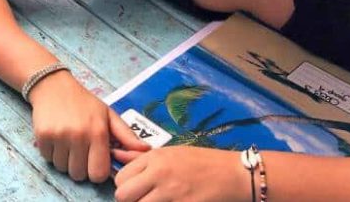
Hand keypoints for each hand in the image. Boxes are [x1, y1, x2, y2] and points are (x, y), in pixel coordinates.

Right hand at [29, 71, 148, 181]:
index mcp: (98, 132)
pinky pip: (48, 159)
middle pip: (79, 174)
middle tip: (80, 152)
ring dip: (65, 161)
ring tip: (68, 144)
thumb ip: (126, 135)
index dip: (97, 171)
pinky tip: (56, 139)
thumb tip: (147, 150)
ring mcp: (59, 136)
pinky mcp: (42, 135)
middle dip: (80, 167)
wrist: (53, 86)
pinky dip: (52, 153)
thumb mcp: (108, 115)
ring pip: (62, 168)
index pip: (98, 173)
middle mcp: (78, 135)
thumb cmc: (84, 102)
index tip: (94, 162)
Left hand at [113, 146, 250, 201]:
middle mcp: (159, 174)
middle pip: (123, 195)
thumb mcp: (171, 153)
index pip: (121, 177)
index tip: (136, 189)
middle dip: (129, 200)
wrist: (234, 174)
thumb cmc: (202, 162)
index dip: (125, 186)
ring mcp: (171, 193)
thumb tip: (115, 155)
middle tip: (142, 199)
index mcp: (155, 158)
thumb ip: (140, 158)